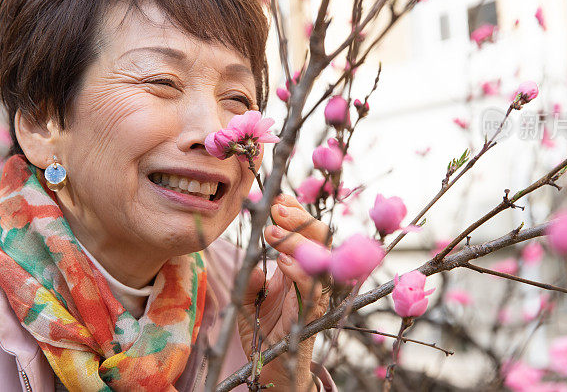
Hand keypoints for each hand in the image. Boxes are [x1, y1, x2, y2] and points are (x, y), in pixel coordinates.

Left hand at [236, 194, 330, 389]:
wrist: (270, 370)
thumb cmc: (262, 331)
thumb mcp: (245, 299)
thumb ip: (248, 278)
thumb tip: (254, 261)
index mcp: (298, 266)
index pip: (306, 231)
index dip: (296, 212)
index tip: (279, 198)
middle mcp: (312, 277)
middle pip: (321, 238)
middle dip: (301, 219)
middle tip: (277, 209)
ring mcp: (316, 296)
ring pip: (321, 259)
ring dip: (297, 242)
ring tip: (273, 232)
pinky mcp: (313, 317)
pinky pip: (314, 291)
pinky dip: (301, 273)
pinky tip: (283, 263)